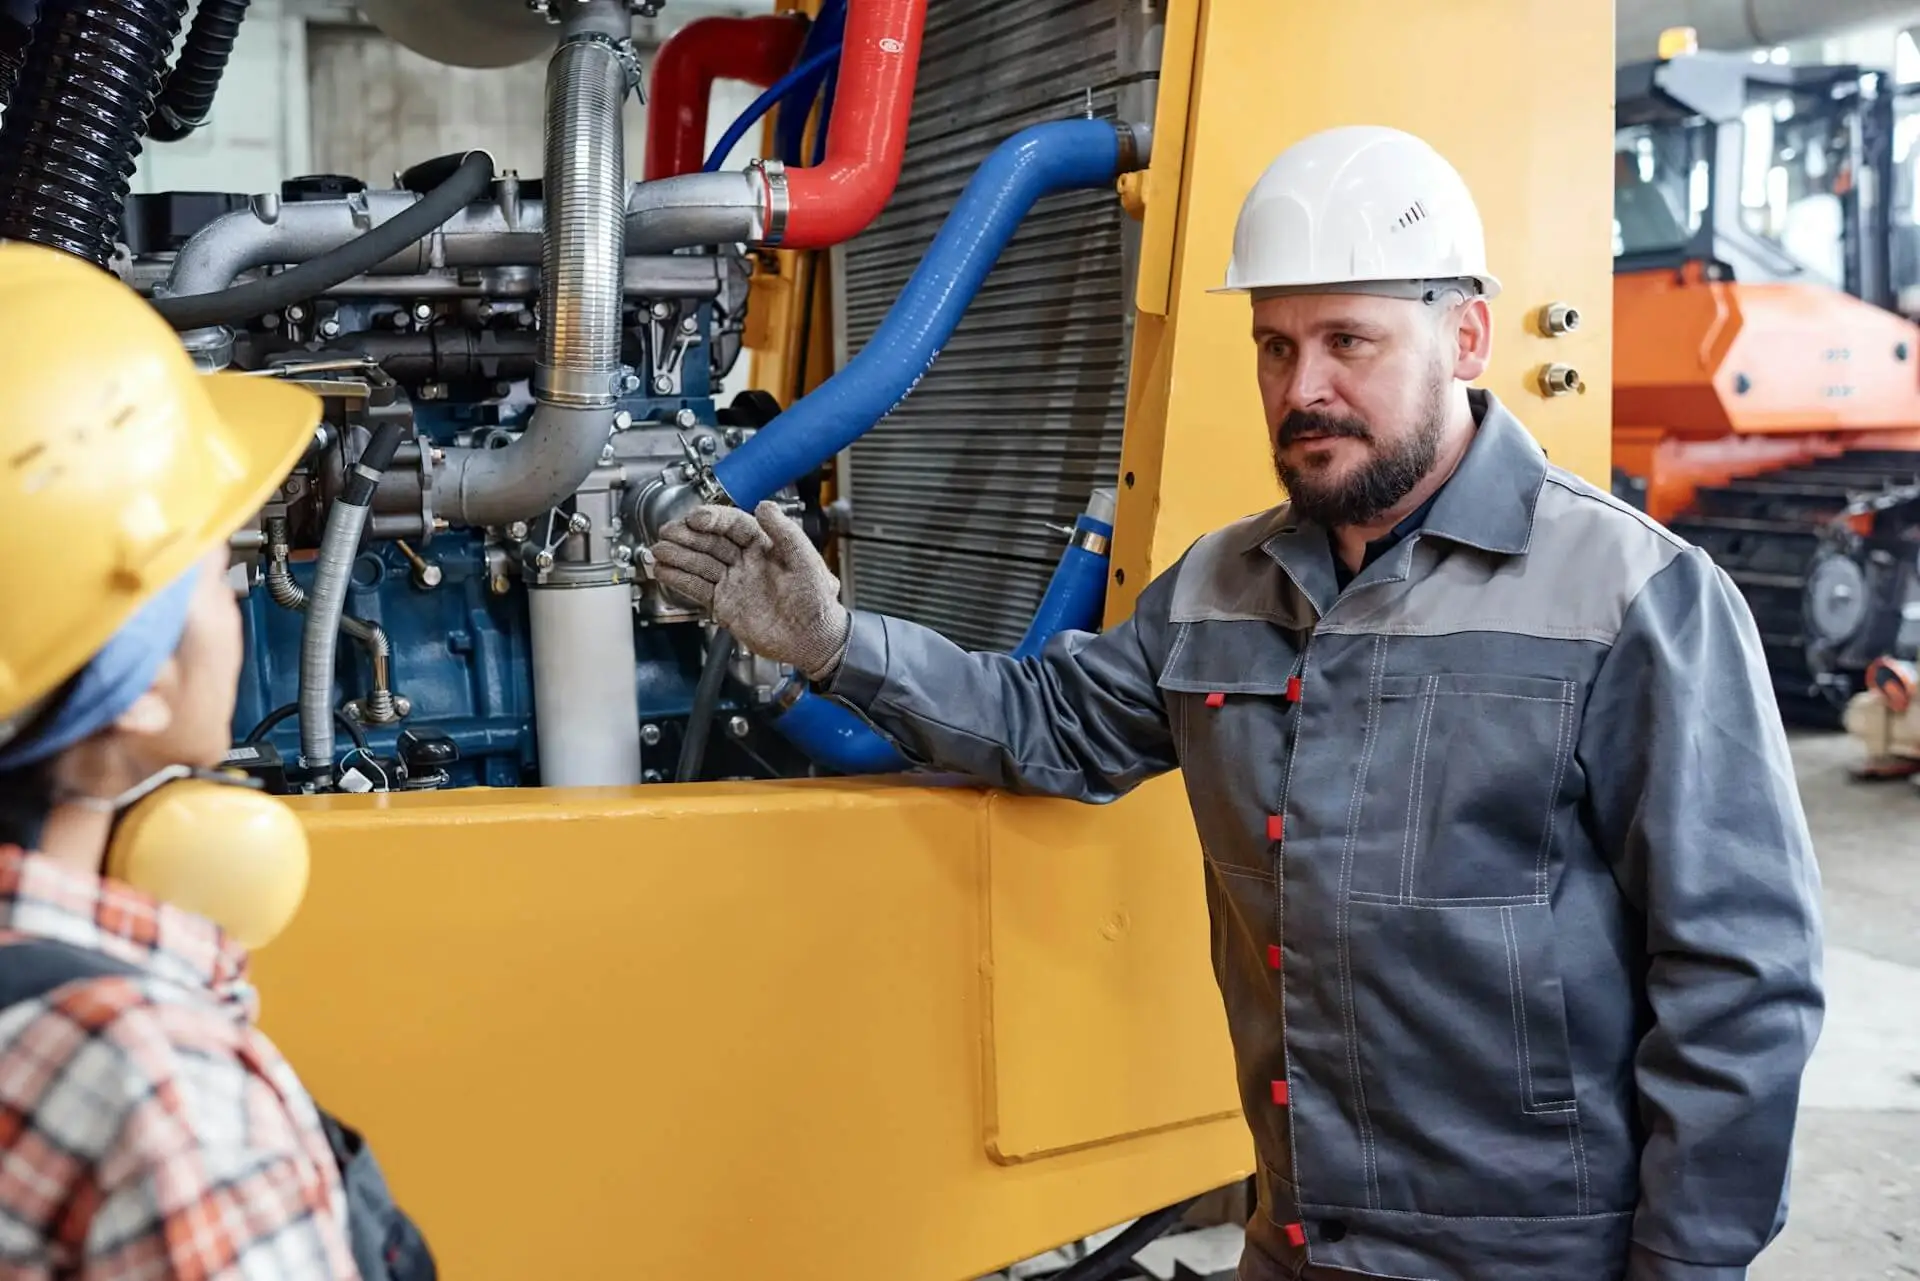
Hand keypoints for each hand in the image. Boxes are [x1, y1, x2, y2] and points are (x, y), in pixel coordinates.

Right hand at [652, 501, 850, 681]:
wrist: (814, 641)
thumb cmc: (818, 602)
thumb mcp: (807, 561)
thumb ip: (785, 532)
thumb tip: (764, 505)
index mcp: (766, 546)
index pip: (734, 524)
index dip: (714, 519)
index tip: (696, 519)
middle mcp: (746, 562)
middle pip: (711, 542)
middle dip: (687, 536)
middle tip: (667, 532)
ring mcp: (734, 582)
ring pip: (700, 563)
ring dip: (678, 556)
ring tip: (658, 551)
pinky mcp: (725, 604)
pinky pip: (698, 589)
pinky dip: (680, 580)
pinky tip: (663, 572)